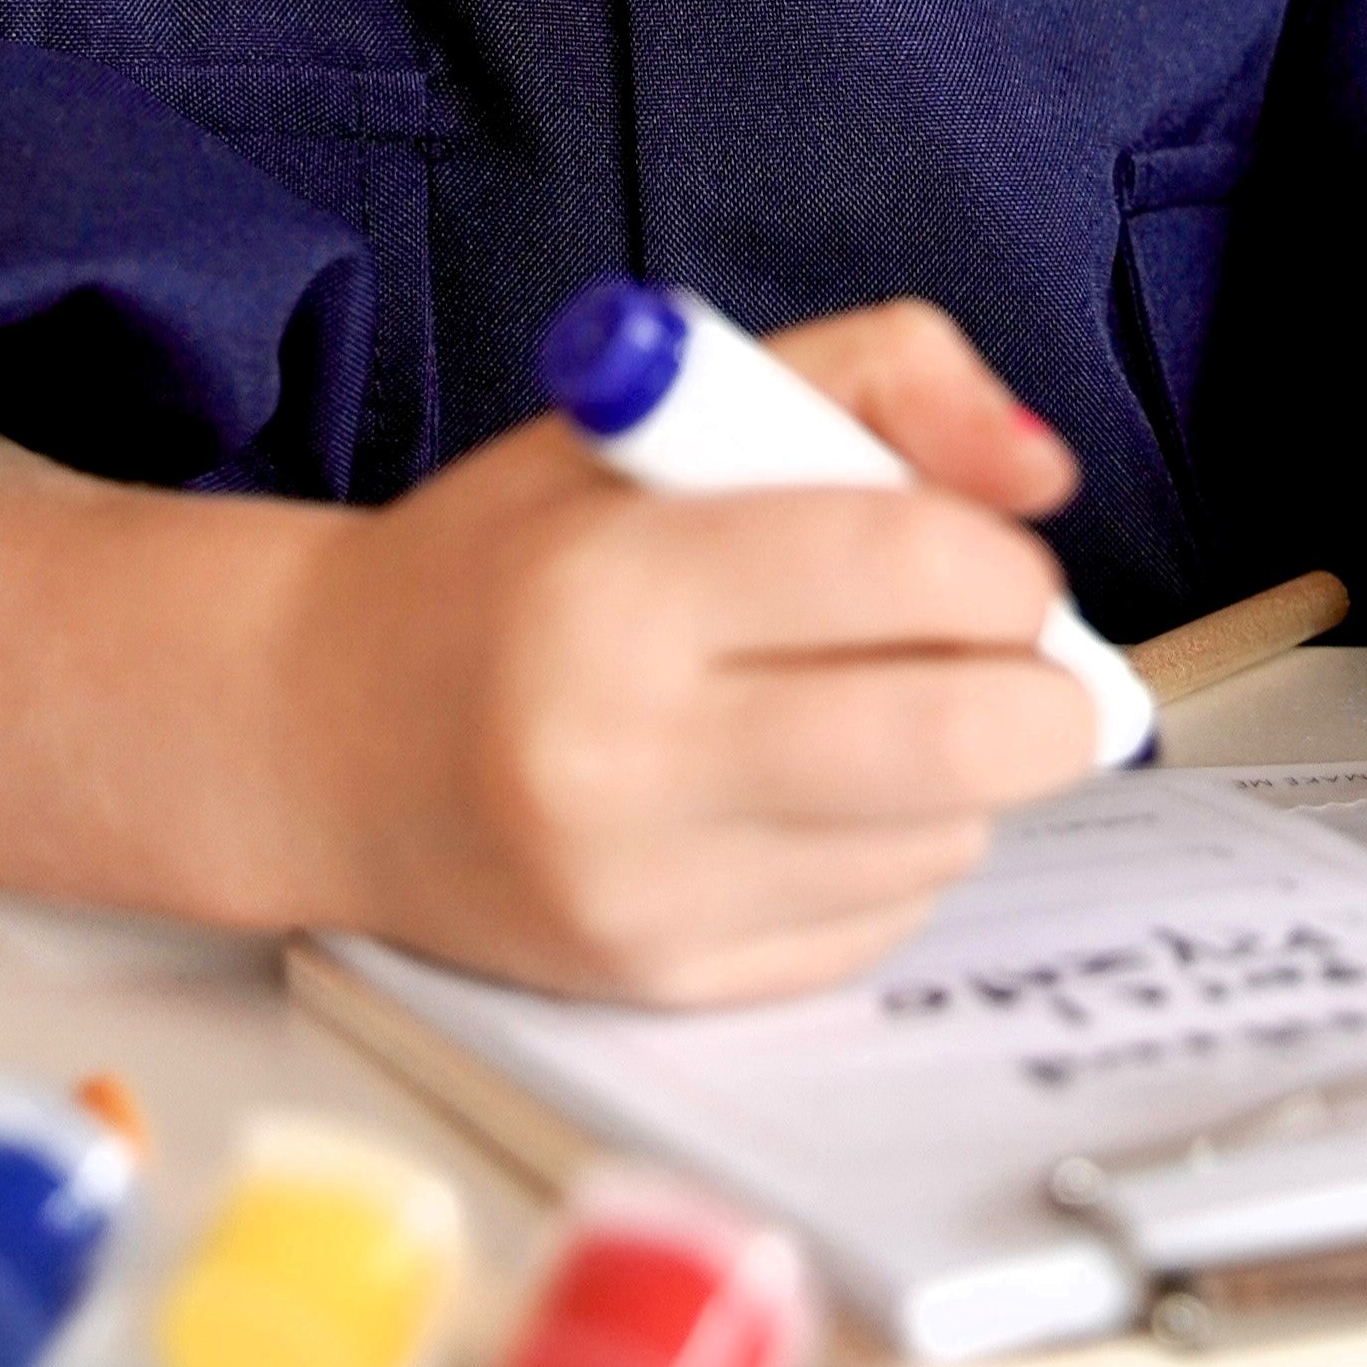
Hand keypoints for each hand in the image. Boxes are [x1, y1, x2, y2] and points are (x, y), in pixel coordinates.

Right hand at [278, 300, 1098, 1002]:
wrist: (322, 733)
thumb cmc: (505, 559)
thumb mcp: (669, 405)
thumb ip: (879, 379)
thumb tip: (1041, 472)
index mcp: (618, 584)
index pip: (906, 567)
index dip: (1000, 558)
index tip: (992, 552)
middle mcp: (624, 755)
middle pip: (958, 739)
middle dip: (1045, 690)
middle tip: (1020, 648)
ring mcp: (645, 892)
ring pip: (939, 838)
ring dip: (966, 767)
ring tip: (876, 696)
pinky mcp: (665, 987)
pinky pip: (877, 923)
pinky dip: (894, 849)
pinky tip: (818, 787)